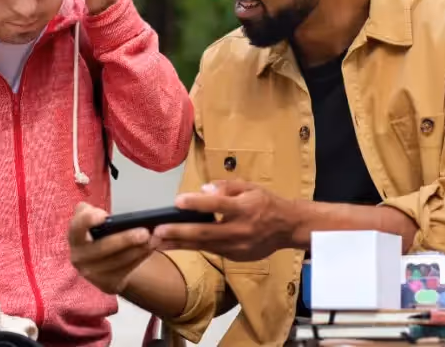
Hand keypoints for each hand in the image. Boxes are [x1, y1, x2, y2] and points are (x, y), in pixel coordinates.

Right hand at [68, 202, 154, 294]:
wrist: (102, 263)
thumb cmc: (99, 235)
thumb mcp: (92, 222)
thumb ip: (90, 212)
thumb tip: (101, 214)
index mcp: (75, 237)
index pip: (76, 227)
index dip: (88, 221)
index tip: (104, 216)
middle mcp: (79, 257)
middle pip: (102, 248)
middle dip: (125, 240)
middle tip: (145, 232)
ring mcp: (92, 273)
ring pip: (118, 261)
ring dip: (138, 250)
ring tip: (153, 240)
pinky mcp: (107, 284)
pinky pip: (126, 270)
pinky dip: (140, 258)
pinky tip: (150, 249)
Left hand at [153, 180, 299, 261]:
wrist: (288, 228)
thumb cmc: (266, 203)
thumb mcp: (250, 187)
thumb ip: (226, 187)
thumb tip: (203, 190)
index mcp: (245, 208)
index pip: (218, 205)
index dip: (197, 203)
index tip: (177, 201)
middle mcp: (240, 230)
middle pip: (206, 232)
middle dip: (179, 232)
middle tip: (157, 231)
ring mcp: (238, 247)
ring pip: (204, 246)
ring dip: (179, 244)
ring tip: (157, 243)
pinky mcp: (235, 257)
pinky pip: (211, 250)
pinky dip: (192, 247)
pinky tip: (175, 245)